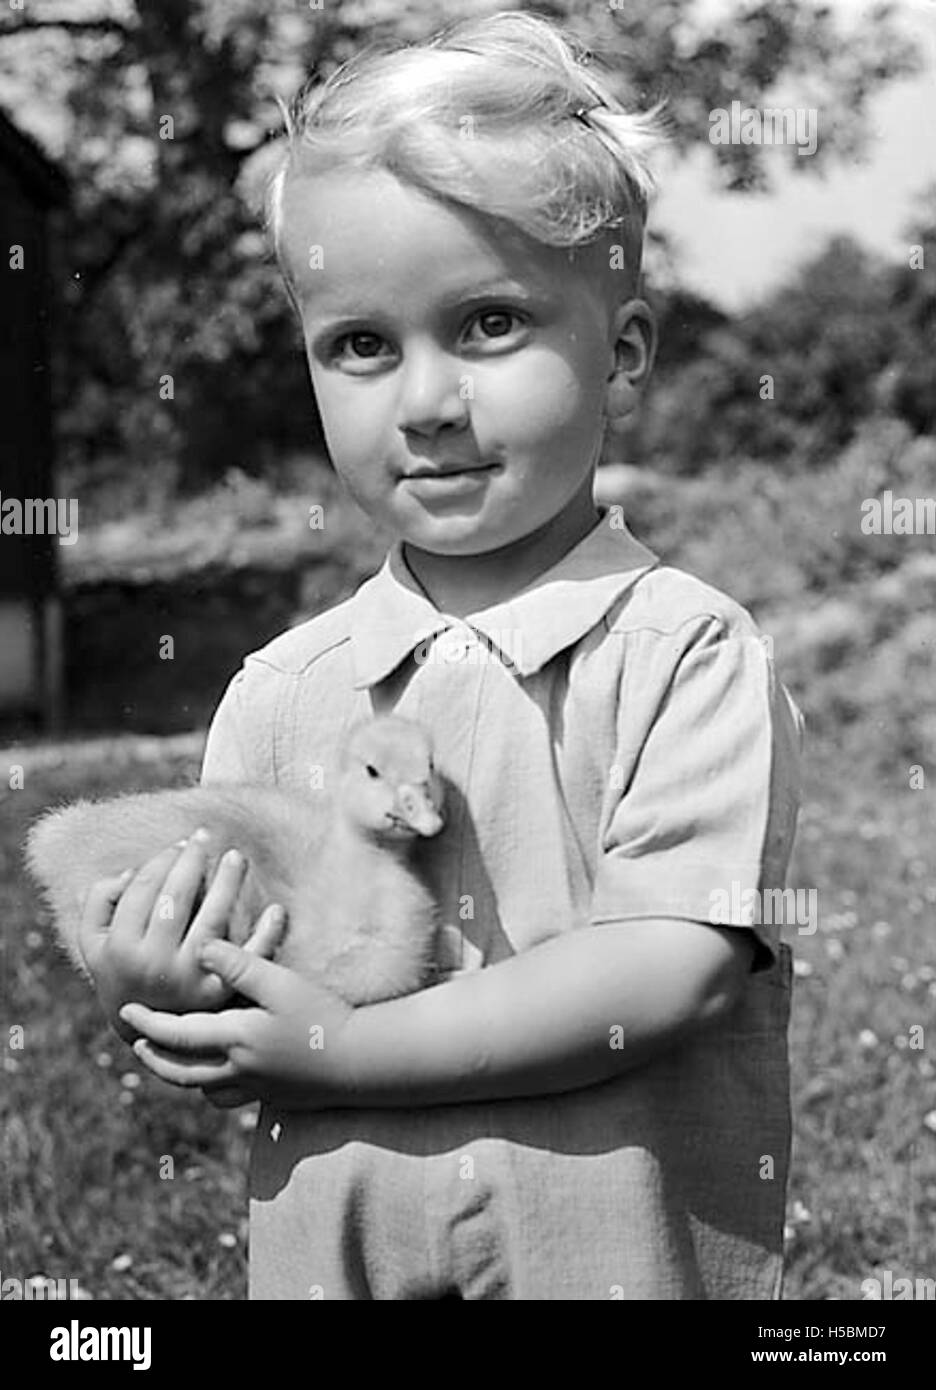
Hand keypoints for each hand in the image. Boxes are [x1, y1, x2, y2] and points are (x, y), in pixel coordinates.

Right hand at [77, 838, 283, 1037]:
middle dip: (193, 861)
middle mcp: (154, 963)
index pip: (146, 888)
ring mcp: (188, 978)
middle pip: (177, 897)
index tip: (179, 845)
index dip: (163, 860)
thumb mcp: (94, 941)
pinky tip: (276, 909)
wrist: (147, 1031)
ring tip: (236, 857)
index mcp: (122, 948)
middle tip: (205, 838)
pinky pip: (247, 957)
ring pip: (213, 918)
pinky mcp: (219, 992)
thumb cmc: (122, 970)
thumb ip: (99, 901)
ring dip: (228, 882)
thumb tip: (131, 871)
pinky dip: (266, 933)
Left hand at [118, 937, 355, 1110]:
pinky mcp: (270, 1096)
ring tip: (170, 1056)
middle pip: (179, 1070)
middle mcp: (236, 1069)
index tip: (127, 1011)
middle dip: (153, 1056)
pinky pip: (226, 1099)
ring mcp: (254, 1088)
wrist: (359, 1061)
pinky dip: (210, 1088)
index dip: (148, 1023)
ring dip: (178, 1074)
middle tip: (136, 1041)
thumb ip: (240, 964)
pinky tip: (214, 1075)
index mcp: (235, 1038)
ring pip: (200, 1088)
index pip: (177, 1034)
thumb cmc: (322, 1016)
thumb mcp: (281, 982)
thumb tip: (202, 947)